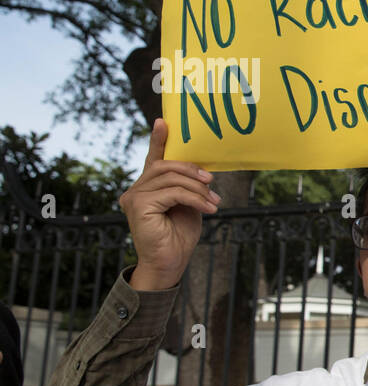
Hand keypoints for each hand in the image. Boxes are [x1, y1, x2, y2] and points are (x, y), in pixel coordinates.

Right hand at [120, 119, 219, 290]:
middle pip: (165, 165)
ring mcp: (134, 196)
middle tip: (211, 180)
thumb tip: (202, 171)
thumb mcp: (188, 205)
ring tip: (214, 202)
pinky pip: (173, 192)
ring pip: (171, 178)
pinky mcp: (138, 205)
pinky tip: (207, 209)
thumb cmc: (179, 236)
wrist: (170, 264)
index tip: (164, 121)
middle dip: (192, 170)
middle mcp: (136, 189)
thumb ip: (188, 187)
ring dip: (197, 187)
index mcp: (148, 187)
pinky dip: (194, 198)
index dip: (158, 140)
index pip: (153, 159)